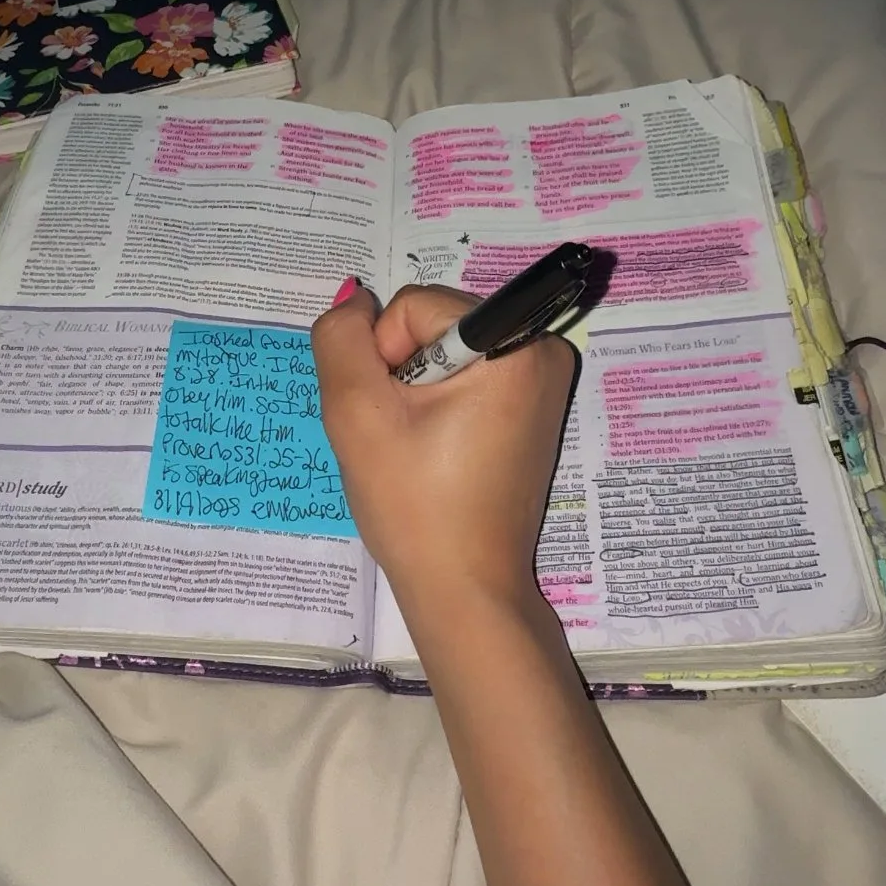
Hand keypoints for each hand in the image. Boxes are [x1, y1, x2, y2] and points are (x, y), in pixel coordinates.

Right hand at [310, 284, 574, 639]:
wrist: (464, 587)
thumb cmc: (414, 504)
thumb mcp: (356, 414)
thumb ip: (341, 339)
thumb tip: (356, 299)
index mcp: (516, 346)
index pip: (414, 307)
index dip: (383, 358)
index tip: (394, 418)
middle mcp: (544, 353)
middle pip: (433, 324)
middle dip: (401, 373)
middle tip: (404, 438)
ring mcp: (544, 384)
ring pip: (443, 353)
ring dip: (416, 393)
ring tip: (420, 450)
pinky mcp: (534, 411)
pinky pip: (467, 379)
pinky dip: (440, 408)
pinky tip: (437, 453)